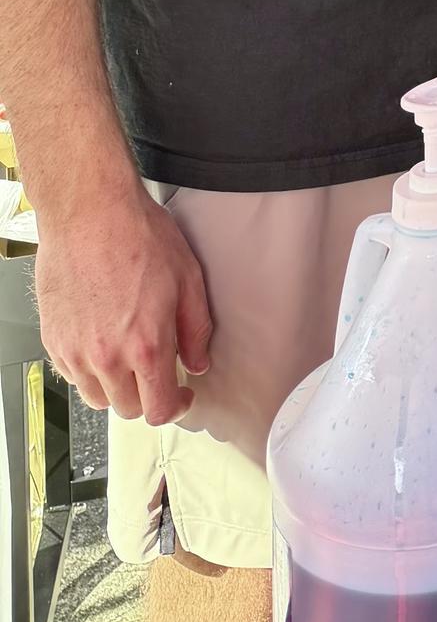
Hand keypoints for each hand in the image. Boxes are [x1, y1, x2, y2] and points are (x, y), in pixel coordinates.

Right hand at [34, 182, 212, 423]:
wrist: (89, 212)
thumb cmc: (137, 235)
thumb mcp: (188, 277)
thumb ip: (196, 329)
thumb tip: (197, 362)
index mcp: (145, 346)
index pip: (158, 409)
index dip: (175, 408)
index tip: (181, 395)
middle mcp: (106, 357)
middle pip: (127, 408)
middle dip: (147, 395)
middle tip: (157, 371)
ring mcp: (75, 352)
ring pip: (97, 397)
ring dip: (116, 386)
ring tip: (129, 356)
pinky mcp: (53, 341)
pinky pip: (73, 375)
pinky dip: (90, 369)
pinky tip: (103, 341)